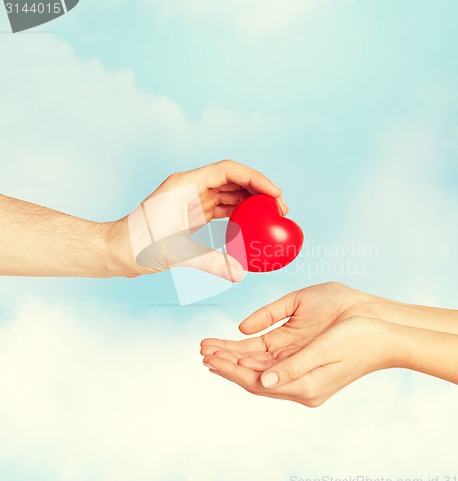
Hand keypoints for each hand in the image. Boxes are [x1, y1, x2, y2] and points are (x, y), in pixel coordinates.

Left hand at [111, 160, 287, 278]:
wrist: (118, 251)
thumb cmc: (137, 246)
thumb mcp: (176, 252)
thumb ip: (210, 262)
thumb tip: (239, 274)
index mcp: (185, 184)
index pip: (228, 171)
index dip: (255, 178)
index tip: (275, 193)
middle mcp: (191, 186)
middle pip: (233, 179)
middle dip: (259, 190)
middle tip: (280, 208)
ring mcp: (192, 199)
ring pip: (229, 193)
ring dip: (251, 201)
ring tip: (272, 215)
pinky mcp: (193, 212)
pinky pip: (222, 207)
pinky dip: (239, 213)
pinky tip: (253, 224)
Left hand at [200, 283, 394, 406]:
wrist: (386, 332)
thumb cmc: (360, 336)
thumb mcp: (325, 348)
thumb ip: (293, 366)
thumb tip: (262, 382)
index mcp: (304, 385)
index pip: (255, 380)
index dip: (229, 367)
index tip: (208, 355)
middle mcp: (300, 385)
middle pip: (253, 376)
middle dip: (226, 362)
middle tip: (202, 349)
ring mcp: (302, 375)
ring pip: (259, 370)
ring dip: (236, 359)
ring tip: (212, 349)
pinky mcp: (305, 363)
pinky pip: (271, 363)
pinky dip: (251, 356)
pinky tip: (238, 350)